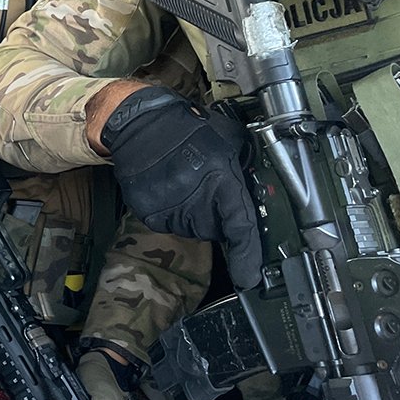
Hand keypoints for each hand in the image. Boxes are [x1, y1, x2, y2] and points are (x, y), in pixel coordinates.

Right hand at [99, 86, 261, 288]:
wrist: (139, 122)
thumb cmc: (187, 127)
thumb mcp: (229, 139)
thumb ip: (245, 165)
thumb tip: (261, 187)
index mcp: (220, 178)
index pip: (240, 226)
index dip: (247, 256)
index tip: (250, 277)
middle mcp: (194, 196)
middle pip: (215, 229)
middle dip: (216, 216)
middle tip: (207, 190)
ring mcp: (168, 206)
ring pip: (191, 228)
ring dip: (193, 213)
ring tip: (184, 184)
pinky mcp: (148, 211)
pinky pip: (168, 224)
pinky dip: (171, 212)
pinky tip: (168, 189)